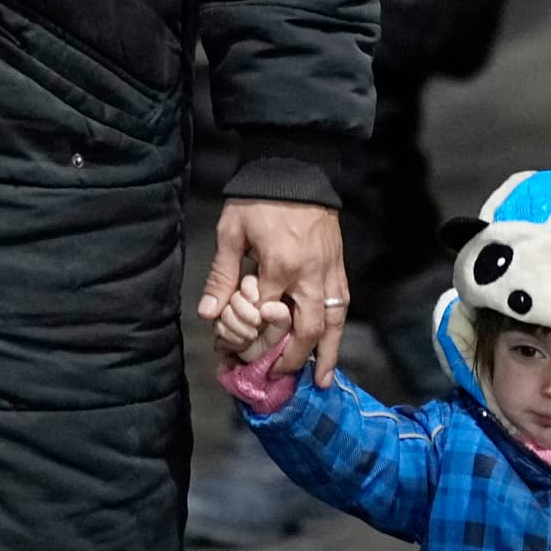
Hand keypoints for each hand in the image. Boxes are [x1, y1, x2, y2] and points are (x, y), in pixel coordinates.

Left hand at [197, 198, 348, 383]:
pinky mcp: (339, 266)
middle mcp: (310, 275)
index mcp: (280, 266)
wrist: (295, 169)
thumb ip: (222, 275)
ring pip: (333, 322)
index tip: (237, 352)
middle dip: (293, 359)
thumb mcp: (232, 232)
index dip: (252, 338)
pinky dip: (337, 330)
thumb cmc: (258, 199)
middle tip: (279, 376)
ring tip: (321, 380)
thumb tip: (208, 314)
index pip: (267, 318)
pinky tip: (332, 345)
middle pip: (307, 330)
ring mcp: (329, 272)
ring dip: (326, 354)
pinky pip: (342, 305)